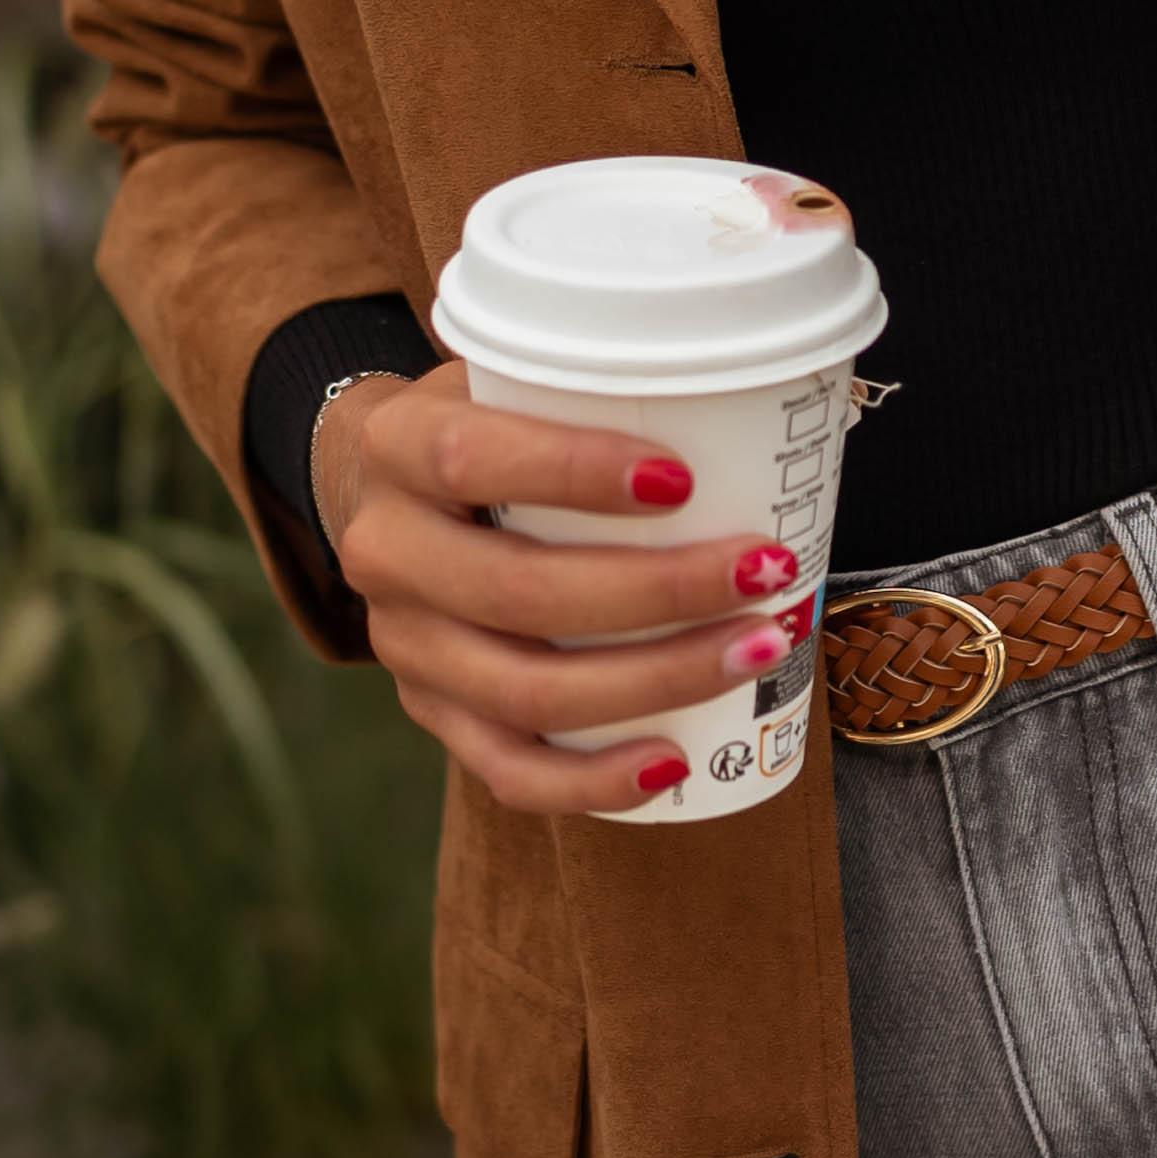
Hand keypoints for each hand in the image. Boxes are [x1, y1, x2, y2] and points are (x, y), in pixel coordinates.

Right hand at [317, 364, 804, 813]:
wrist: (401, 490)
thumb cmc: (500, 426)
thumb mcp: (522, 377)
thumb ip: (599, 386)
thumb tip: (772, 397)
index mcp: (398, 446)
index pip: (470, 459)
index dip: (574, 471)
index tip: (683, 479)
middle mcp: (384, 550)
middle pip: (518, 593)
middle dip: (659, 593)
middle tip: (766, 573)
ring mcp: (402, 645)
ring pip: (524, 693)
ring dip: (657, 681)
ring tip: (758, 649)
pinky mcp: (430, 713)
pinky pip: (507, 770)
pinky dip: (593, 780)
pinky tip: (673, 763)